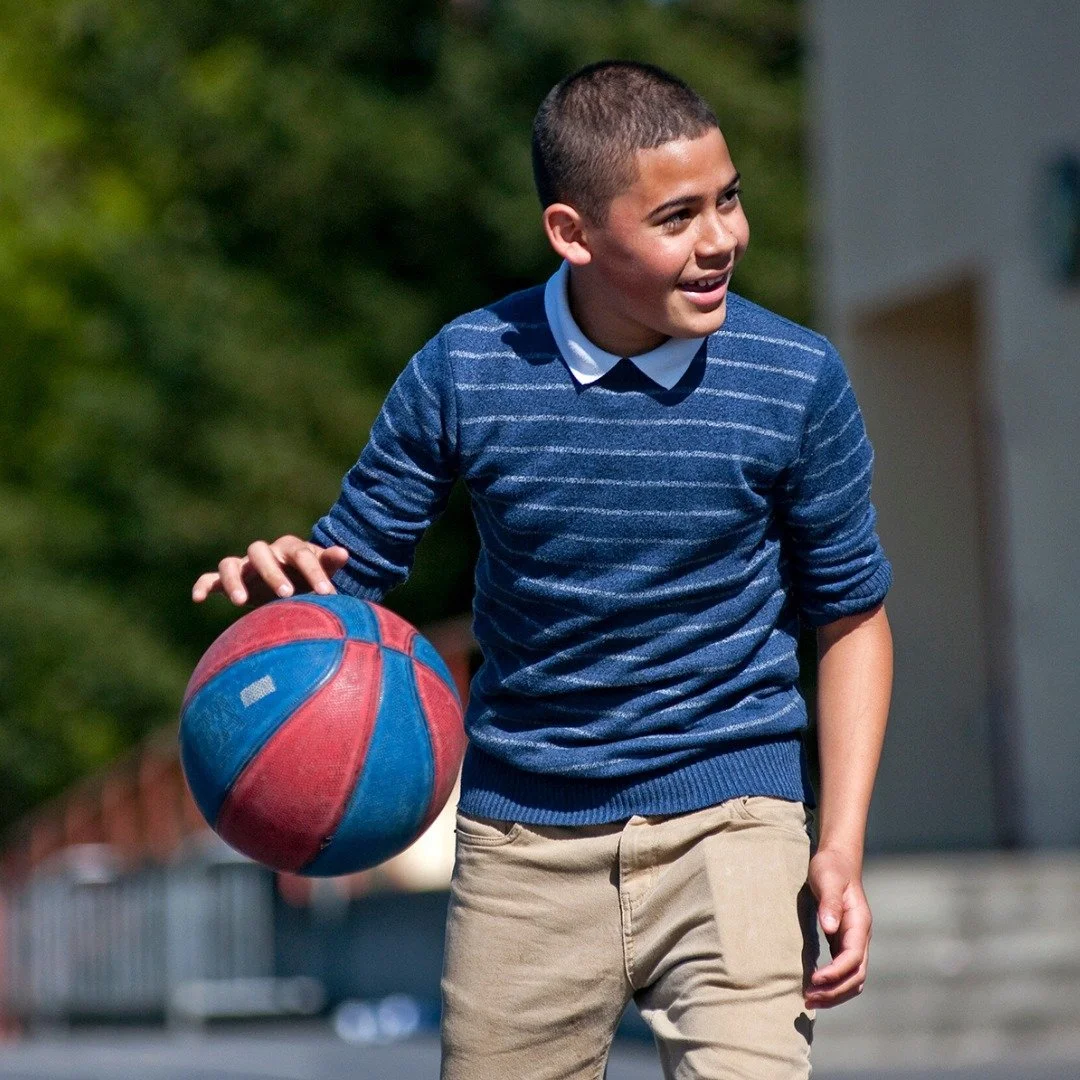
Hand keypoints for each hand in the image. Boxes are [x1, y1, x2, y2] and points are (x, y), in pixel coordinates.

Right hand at [192, 535, 350, 606]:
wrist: (294, 585)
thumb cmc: (311, 579)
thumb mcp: (323, 572)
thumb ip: (330, 563)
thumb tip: (344, 553)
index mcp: (291, 549)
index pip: (301, 554)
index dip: (314, 572)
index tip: (327, 593)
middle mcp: (265, 553)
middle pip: (261, 552)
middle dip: (272, 572)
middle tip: (286, 594)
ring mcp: (245, 566)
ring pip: (230, 563)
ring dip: (234, 580)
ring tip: (241, 602)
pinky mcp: (229, 580)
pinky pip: (210, 579)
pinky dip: (203, 585)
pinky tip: (198, 599)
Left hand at [804, 846, 870, 1008]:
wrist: (837, 860)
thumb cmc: (831, 867)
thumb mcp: (828, 879)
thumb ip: (829, 902)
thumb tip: (829, 927)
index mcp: (859, 924)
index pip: (853, 958)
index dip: (836, 973)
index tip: (815, 979)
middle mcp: (860, 937)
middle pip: (855, 976)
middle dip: (834, 991)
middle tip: (808, 999)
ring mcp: (853, 941)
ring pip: (851, 978)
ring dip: (833, 993)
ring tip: (809, 999)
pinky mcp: (842, 941)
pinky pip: (842, 970)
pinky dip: (831, 983)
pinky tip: (814, 986)